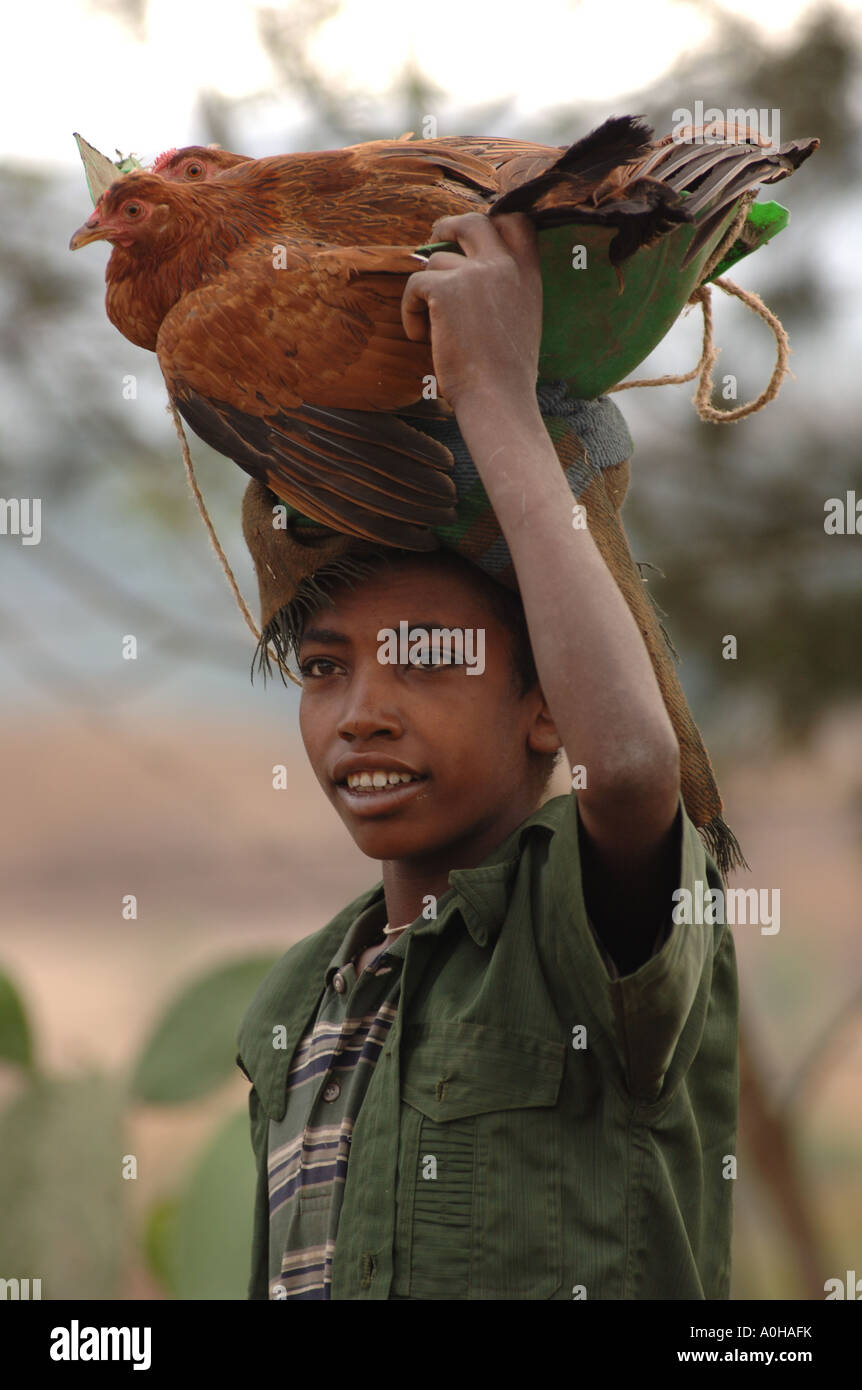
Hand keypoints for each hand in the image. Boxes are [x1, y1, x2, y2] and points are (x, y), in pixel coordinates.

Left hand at [401, 211, 542, 414]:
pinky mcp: (445, 288)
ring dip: (427, 293)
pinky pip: (414, 285)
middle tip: (434, 238)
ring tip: (432, 330)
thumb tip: (469, 269)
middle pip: (473, 222)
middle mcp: (504, 265)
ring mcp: (476, 273)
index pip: (516, 221)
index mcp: (528, 273)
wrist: (498, 398)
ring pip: (435, 263)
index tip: (473, 233)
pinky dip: (410, 312)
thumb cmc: (506, 373)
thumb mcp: (522, 319)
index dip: (493, 219)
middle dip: (449, 226)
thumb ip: (505, 288)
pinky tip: (421, 339)